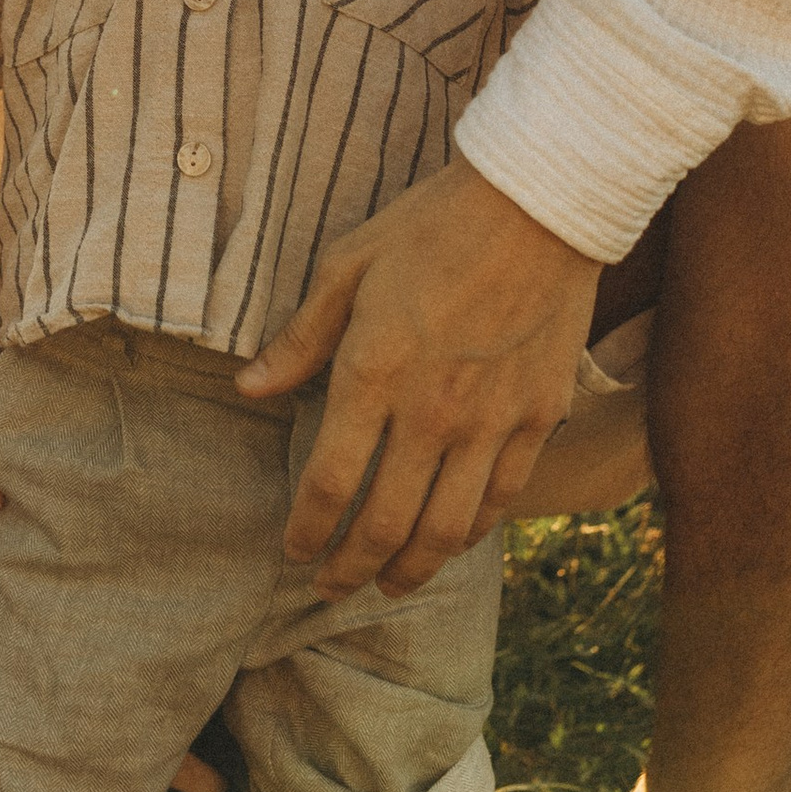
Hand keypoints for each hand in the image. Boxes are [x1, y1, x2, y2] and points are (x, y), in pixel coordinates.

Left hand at [236, 162, 600, 592]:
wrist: (541, 203)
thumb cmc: (433, 225)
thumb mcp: (349, 265)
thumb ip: (300, 339)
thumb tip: (249, 389)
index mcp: (373, 374)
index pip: (330, 483)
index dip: (307, 531)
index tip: (293, 551)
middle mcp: (432, 412)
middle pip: (385, 525)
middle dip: (351, 570)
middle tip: (330, 588)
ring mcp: (491, 420)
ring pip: (448, 529)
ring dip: (412, 569)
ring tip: (388, 585)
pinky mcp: (538, 415)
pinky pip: (502, 497)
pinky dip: (472, 531)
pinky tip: (451, 540)